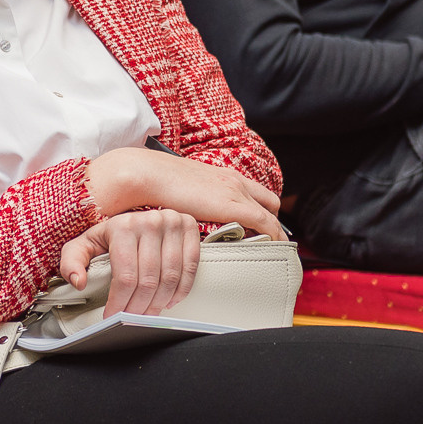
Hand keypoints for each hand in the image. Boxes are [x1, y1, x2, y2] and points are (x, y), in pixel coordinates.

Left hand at [58, 208, 200, 316]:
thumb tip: (78, 281)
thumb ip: (72, 262)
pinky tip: (168, 298)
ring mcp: (172, 223)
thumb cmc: (110, 234)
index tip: (114, 316)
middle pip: (149, 281)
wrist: (136, 214)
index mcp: (123, 225)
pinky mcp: (190, 227)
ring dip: (160, 303)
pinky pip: (190, 268)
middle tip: (132, 319)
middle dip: (139, 308)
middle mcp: (150, 221)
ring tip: (148, 312)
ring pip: (170, 278)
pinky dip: (180, 290)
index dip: (120, 303)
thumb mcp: (84, 244)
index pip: (126, 277)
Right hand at [83, 147, 283, 238]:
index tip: (262, 228)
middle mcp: (235, 181)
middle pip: (270, 202)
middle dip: (272, 221)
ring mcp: (236, 191)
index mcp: (223, 176)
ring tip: (271, 249)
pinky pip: (265, 223)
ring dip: (273, 231)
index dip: (262, 211)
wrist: (149, 174)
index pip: (255, 193)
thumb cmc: (158, 183)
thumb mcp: (183, 191)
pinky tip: (270, 248)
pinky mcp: (233, 204)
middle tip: (268, 240)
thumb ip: (193, 202)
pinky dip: (272, 235)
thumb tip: (188, 214)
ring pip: (271, 214)